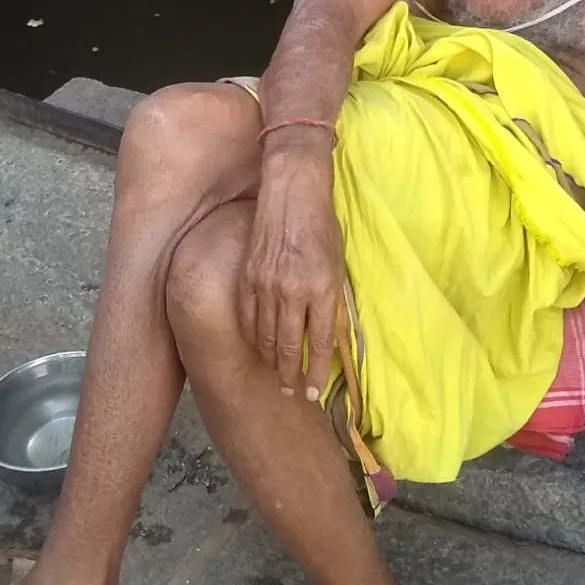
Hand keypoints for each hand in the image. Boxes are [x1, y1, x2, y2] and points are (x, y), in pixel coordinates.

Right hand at [238, 139, 344, 399]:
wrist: (292, 191)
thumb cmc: (322, 225)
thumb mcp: (337, 264)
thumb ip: (331, 299)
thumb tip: (328, 333)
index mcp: (323, 288)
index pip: (320, 343)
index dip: (317, 372)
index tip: (314, 393)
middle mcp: (294, 291)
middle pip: (288, 347)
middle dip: (290, 375)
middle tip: (290, 392)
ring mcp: (267, 285)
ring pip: (264, 336)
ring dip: (269, 360)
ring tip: (274, 375)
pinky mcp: (247, 277)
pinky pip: (246, 316)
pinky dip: (251, 335)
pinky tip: (256, 345)